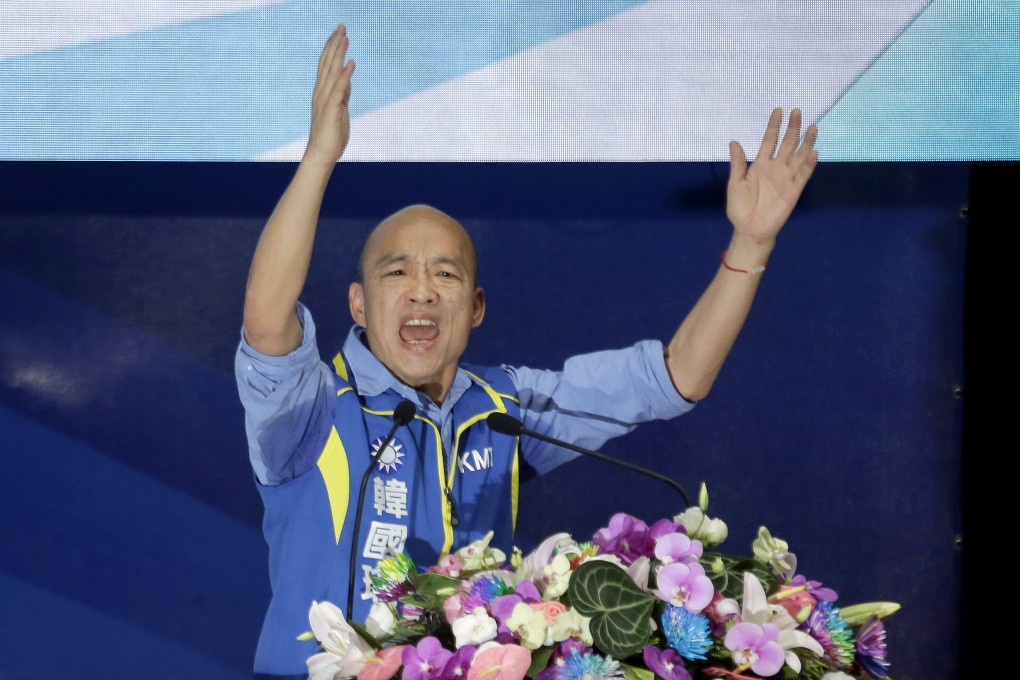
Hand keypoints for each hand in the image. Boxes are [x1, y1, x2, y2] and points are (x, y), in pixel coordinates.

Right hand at [305, 24, 355, 165]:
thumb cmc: (331, 134)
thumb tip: (347, 79)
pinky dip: (345, 75)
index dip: (332, 48)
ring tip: (345, 37)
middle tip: (341, 27)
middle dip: (335, 44)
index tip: (338, 33)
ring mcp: (325, 99)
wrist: (322, 154)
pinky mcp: (332, 109)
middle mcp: (321, 92)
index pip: (326, 65)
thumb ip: (342, 93)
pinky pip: (339, 88)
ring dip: (339, 53)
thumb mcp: (339, 109)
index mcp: (322, 92)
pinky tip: (351, 63)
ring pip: (332, 71)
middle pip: (327, 63)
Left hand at [726, 107, 817, 245]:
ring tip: (812, 127)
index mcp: (761, 165)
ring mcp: (786, 178)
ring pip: (799, 156)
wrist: (749, 229)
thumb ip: (738, 163)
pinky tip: (814, 152)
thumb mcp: (735, 183)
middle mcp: (776, 168)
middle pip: (787, 144)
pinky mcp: (794, 190)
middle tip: (798, 111)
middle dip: (793, 128)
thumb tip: (734, 142)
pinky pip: (803, 174)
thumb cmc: (740, 207)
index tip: (779, 111)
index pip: (770, 141)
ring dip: (806, 142)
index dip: (774, 126)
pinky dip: (809, 164)